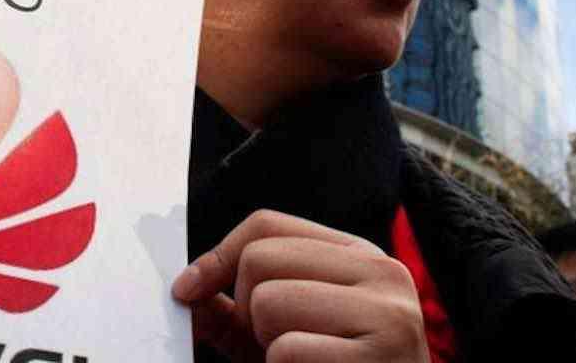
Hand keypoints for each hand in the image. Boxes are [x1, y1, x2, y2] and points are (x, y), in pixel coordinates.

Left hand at [173, 210, 429, 362]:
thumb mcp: (285, 333)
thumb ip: (237, 311)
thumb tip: (186, 291)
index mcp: (359, 256)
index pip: (267, 225)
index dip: (215, 256)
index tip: (187, 291)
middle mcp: (382, 271)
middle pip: (258, 259)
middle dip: (248, 312)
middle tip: (274, 346)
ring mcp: (389, 313)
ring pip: (267, 302)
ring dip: (267, 347)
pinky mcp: (382, 356)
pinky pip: (287, 352)